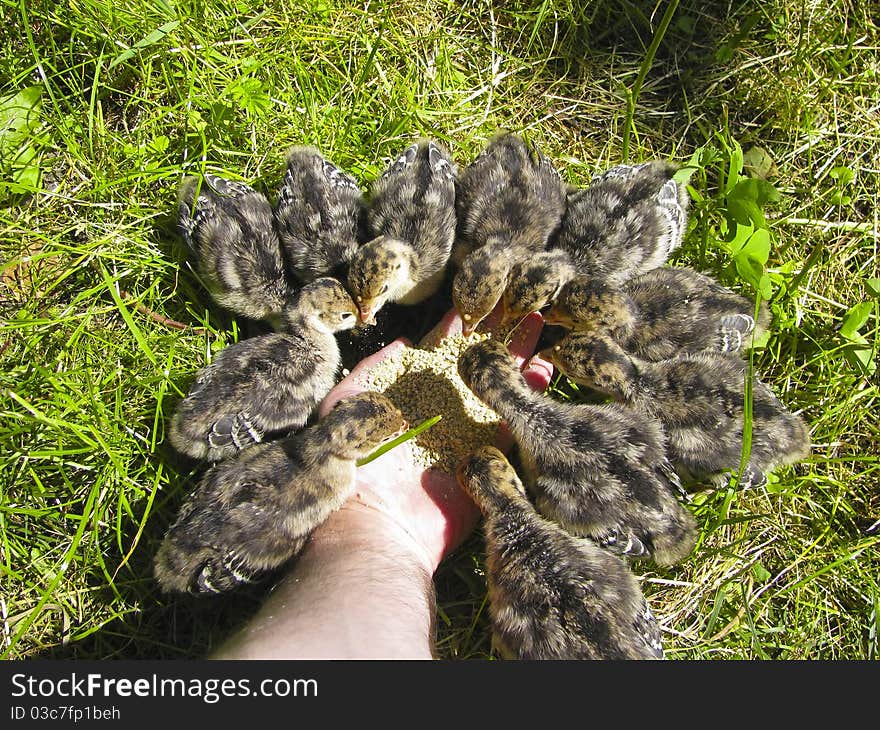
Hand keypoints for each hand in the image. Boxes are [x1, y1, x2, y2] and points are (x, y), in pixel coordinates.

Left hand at [319, 305, 552, 572]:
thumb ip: (376, 368)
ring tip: (540, 322)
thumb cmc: (355, 460)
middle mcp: (445, 408)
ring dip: (520, 356)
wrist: (377, 521)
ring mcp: (470, 433)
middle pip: (480, 362)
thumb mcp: (349, 401)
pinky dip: (531, 397)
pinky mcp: (491, 458)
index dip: (464, 323)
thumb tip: (406, 343)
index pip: (445, 349)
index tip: (485, 295)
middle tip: (525, 300)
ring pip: (502, 387)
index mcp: (413, 392)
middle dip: (501, 332)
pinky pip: (516, 423)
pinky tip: (545, 367)